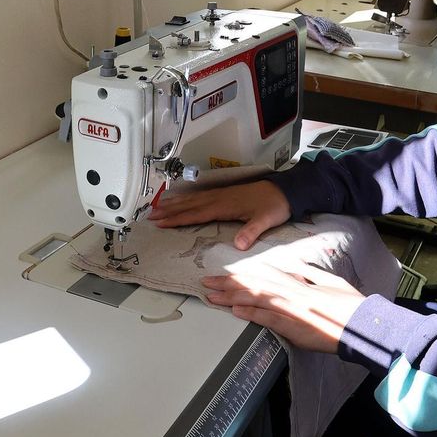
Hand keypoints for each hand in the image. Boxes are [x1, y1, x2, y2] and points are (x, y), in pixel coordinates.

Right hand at [147, 180, 291, 249]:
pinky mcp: (226, 194)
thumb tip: (239, 245)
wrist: (286, 191)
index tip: (161, 222)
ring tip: (159, 206)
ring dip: (175, 203)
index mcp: (225, 205)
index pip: (196, 213)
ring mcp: (222, 195)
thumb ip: (251, 232)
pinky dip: (188, 198)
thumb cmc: (275, 205)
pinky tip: (183, 200)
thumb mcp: (266, 221)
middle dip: (169, 210)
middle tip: (151, 215)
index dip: (177, 219)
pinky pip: (201, 196)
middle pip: (189, 205)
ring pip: (193, 199)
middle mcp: (220, 198)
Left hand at [200, 260, 365, 352]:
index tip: (224, 275)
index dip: (240, 274)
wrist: (360, 321)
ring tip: (212, 297)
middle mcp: (289, 291)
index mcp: (296, 281)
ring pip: (254, 297)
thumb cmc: (347, 303)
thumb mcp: (327, 280)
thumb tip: (295, 265)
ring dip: (230, 297)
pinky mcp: (292, 324)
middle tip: (206, 283)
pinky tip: (234, 311)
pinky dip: (249, 313)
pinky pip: (266, 317)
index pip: (261, 274)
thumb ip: (308, 272)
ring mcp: (290, 307)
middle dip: (226, 284)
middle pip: (252, 284)